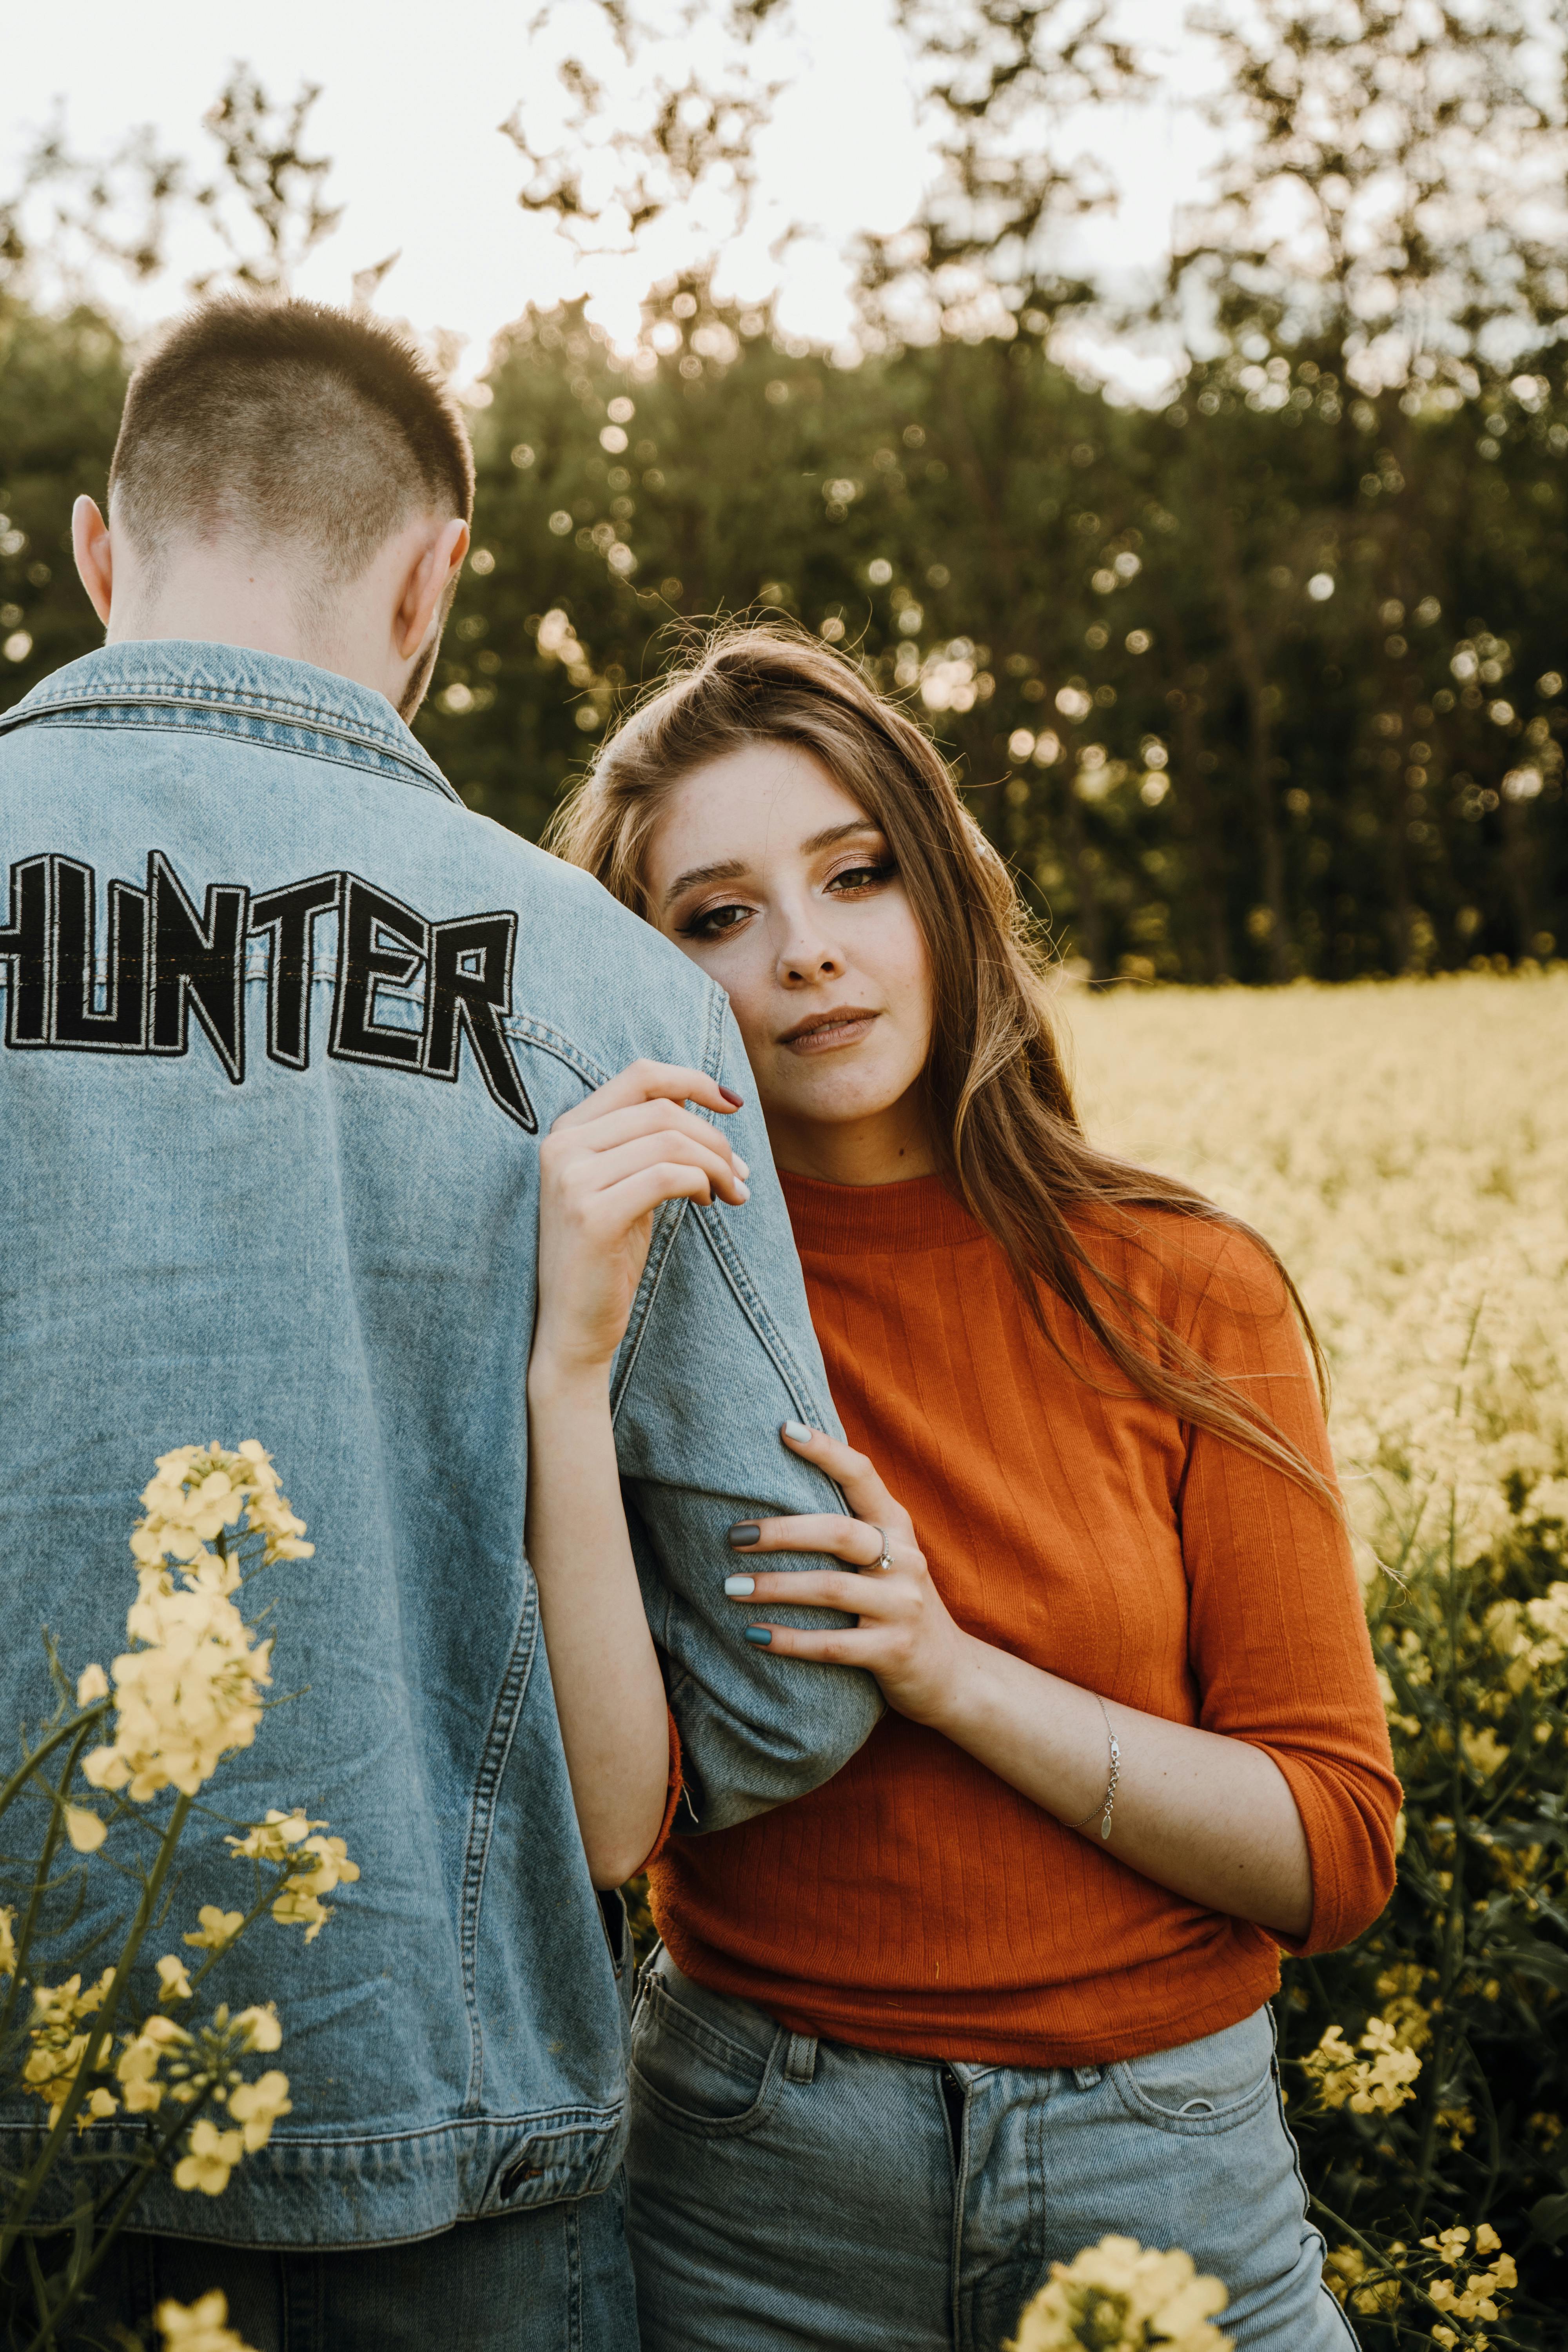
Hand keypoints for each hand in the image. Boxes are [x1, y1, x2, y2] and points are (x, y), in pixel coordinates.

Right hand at [532, 1060, 748, 1384]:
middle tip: (741, 1174)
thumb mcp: (626, 1186)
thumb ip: (649, 1142)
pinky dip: (703, 1183)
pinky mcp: (592, 1215)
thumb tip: (707, 1101)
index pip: (639, 1076)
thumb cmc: (607, 1257)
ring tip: (733, 1191)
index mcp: (567, 1130)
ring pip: (670, 1142)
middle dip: (716, 1138)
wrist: (572, 1327)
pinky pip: (668, 1176)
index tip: (733, 1104)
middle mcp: (562, 1146)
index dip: (693, 1080)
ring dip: (717, 1164)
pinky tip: (710, 1202)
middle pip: (663, 1110)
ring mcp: (572, 1179)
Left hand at [723, 1424, 973, 1729]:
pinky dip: (789, 1640)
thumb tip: (775, 1485)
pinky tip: (753, 1636)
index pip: (863, 1476)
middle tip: (732, 1535)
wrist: (950, 1673)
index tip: (784, 1429)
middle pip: (839, 1532)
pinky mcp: (894, 1652)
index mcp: (897, 1527)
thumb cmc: (896, 1604)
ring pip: (830, 1589)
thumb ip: (849, 1526)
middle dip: (781, 1531)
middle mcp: (905, 1560)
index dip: (826, 1451)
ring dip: (774, 1587)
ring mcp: (902, 1606)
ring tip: (730, 1587)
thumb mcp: (887, 1557)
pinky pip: (832, 1645)